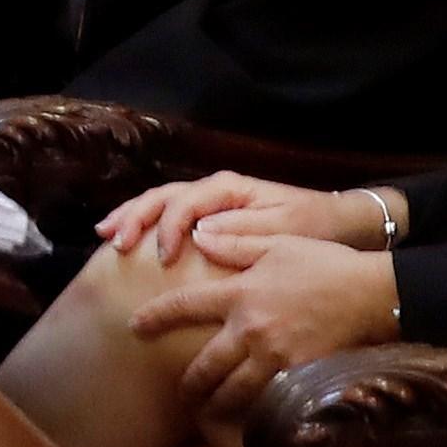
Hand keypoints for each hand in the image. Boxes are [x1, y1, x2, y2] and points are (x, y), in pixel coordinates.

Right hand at [93, 172, 378, 263]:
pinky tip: (126, 238)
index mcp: (230, 189)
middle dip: (135, 217)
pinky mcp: (210, 216)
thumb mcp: (285, 229)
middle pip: (163, 196)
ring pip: (159, 201)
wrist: (340, 223)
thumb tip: (200, 235)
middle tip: (115, 242)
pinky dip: (145, 224)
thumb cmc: (314, 227)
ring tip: (107, 235)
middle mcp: (214, 189)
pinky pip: (168, 214)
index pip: (186, 203)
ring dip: (131, 216)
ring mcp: (209, 201)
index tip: (163, 258)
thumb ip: (244, 230)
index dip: (169, 228)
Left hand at [129, 234, 404, 404]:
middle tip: (181, 393)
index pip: (183, 307)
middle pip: (205, 366)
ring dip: (216, 403)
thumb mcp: (277, 245)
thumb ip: (235, 244)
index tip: (136, 327)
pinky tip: (249, 413)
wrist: (373, 294)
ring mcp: (274, 357)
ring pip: (233, 391)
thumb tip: (198, 236)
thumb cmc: (325, 264)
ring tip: (210, 410)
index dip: (155, 318)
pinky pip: (267, 398)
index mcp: (239, 294)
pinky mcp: (299, 376)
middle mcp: (249, 329)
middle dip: (189, 385)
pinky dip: (254, 408)